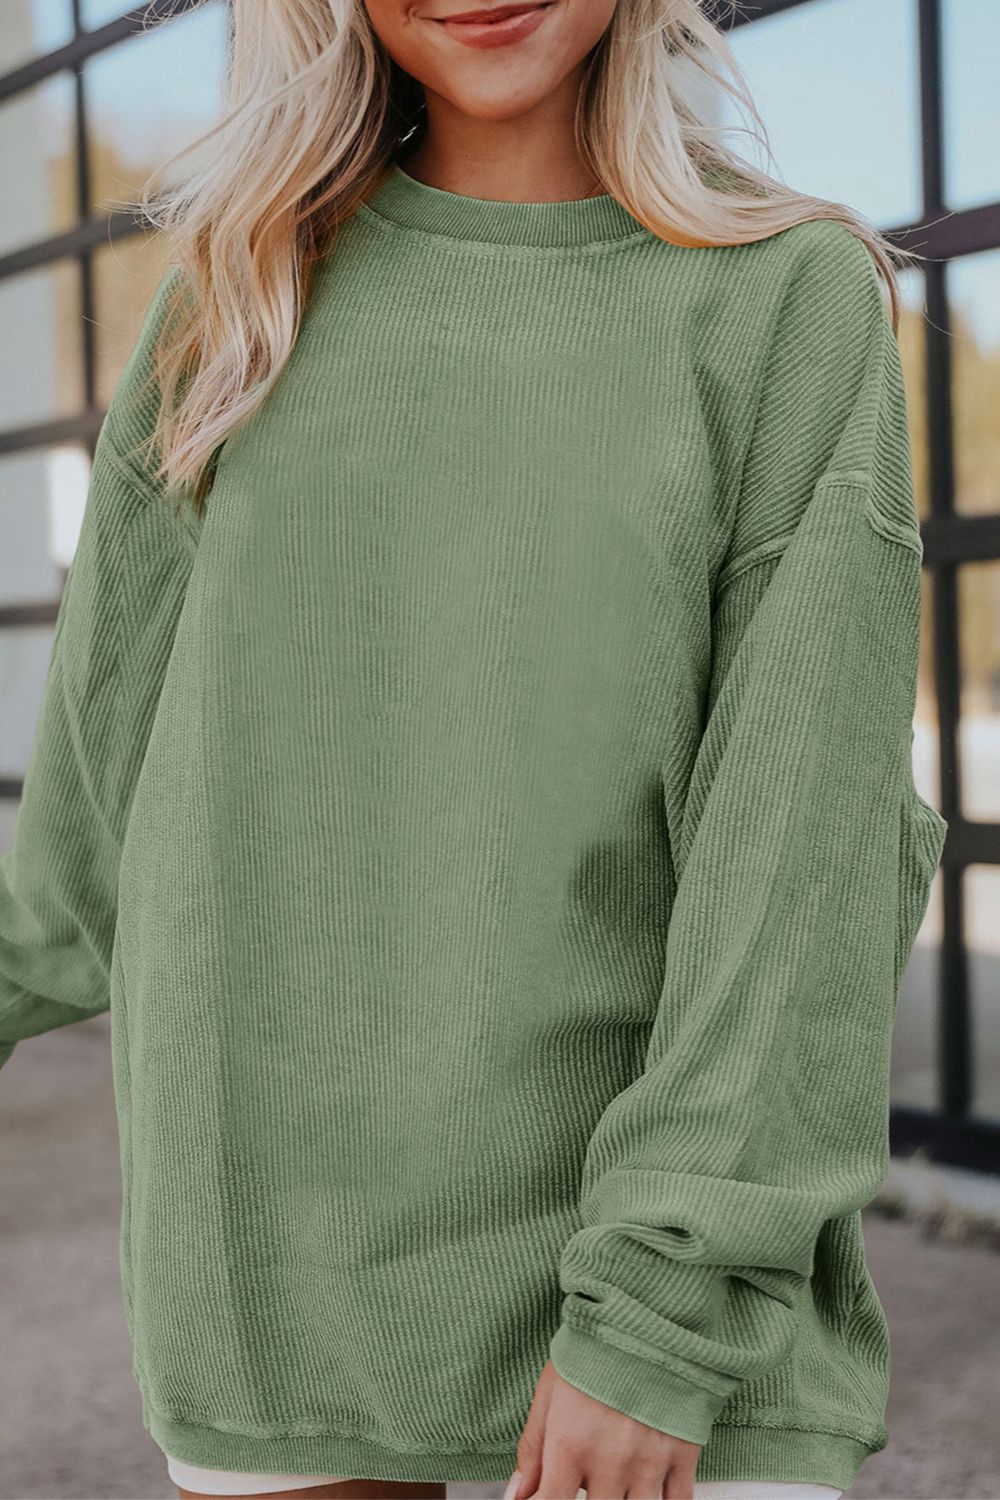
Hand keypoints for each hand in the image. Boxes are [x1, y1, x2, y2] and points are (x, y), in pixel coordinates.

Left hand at [506, 1359, 701, 1499]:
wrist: (645, 1314)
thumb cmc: (594, 1349)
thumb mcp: (550, 1392)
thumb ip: (533, 1449)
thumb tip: (516, 1495)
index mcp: (570, 1444)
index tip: (546, 1498)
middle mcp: (610, 1459)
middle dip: (588, 1499)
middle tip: (588, 1478)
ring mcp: (649, 1460)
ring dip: (625, 1499)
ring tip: (616, 1480)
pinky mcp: (682, 1452)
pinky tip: (650, 1490)